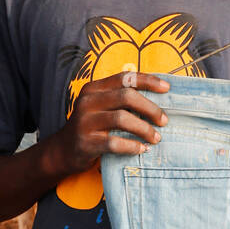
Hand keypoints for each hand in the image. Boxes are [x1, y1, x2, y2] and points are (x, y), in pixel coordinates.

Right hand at [50, 70, 169, 175]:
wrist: (63, 151)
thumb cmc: (91, 127)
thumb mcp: (101, 107)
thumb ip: (121, 99)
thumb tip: (158, 97)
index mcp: (94, 89)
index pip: (124, 77)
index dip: (148, 81)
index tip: (167, 88)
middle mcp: (87, 102)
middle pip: (126, 97)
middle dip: (150, 108)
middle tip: (164, 121)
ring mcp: (85, 122)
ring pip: (121, 119)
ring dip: (144, 129)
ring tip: (156, 137)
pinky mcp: (86, 142)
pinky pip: (114, 143)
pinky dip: (132, 146)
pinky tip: (142, 149)